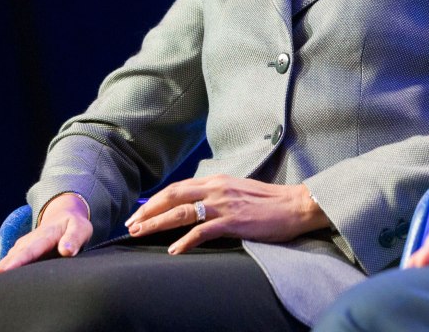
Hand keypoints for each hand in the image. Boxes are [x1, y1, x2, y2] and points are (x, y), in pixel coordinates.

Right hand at [0, 192, 92, 275]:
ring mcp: (24, 246)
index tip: (4, 271)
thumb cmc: (74, 225)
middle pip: (14, 256)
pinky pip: (11, 261)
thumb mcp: (80, 228)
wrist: (64, 215)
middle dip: (2, 268)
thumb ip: (74, 238)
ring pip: (10, 259)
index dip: (16, 262)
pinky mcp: (23, 252)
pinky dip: (3, 270)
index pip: (29, 251)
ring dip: (0, 270)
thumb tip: (67, 251)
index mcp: (44, 236)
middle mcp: (30, 241)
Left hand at [123, 175, 329, 253]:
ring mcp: (224, 205)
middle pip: (173, 196)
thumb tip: (197, 205)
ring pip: (182, 212)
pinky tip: (174, 249)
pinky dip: (186, 240)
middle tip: (132, 224)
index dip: (156, 200)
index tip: (141, 212)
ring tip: (141, 234)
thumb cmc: (269, 201)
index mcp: (218, 180)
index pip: (178, 187)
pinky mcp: (234, 221)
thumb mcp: (238, 191)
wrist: (296, 205)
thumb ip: (218, 195)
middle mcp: (217, 188)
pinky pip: (203, 231)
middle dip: (149, 210)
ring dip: (158, 223)